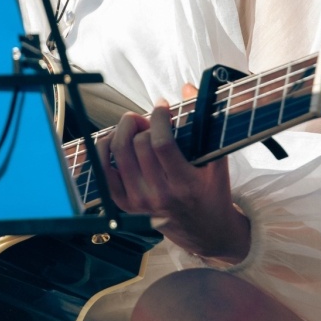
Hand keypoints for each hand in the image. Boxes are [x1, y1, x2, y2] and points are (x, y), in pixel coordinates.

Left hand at [98, 91, 249, 262]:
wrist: (206, 233)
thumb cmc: (212, 193)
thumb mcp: (217, 162)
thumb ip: (205, 125)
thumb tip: (188, 88)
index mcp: (185, 184)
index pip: (161, 144)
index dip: (159, 118)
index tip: (163, 106)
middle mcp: (159, 195)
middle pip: (137, 145)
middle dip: (139, 121)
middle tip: (147, 117)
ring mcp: (139, 202)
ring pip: (118, 154)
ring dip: (121, 131)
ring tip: (132, 125)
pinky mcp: (125, 206)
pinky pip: (102, 173)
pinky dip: (102, 151)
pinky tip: (112, 139)